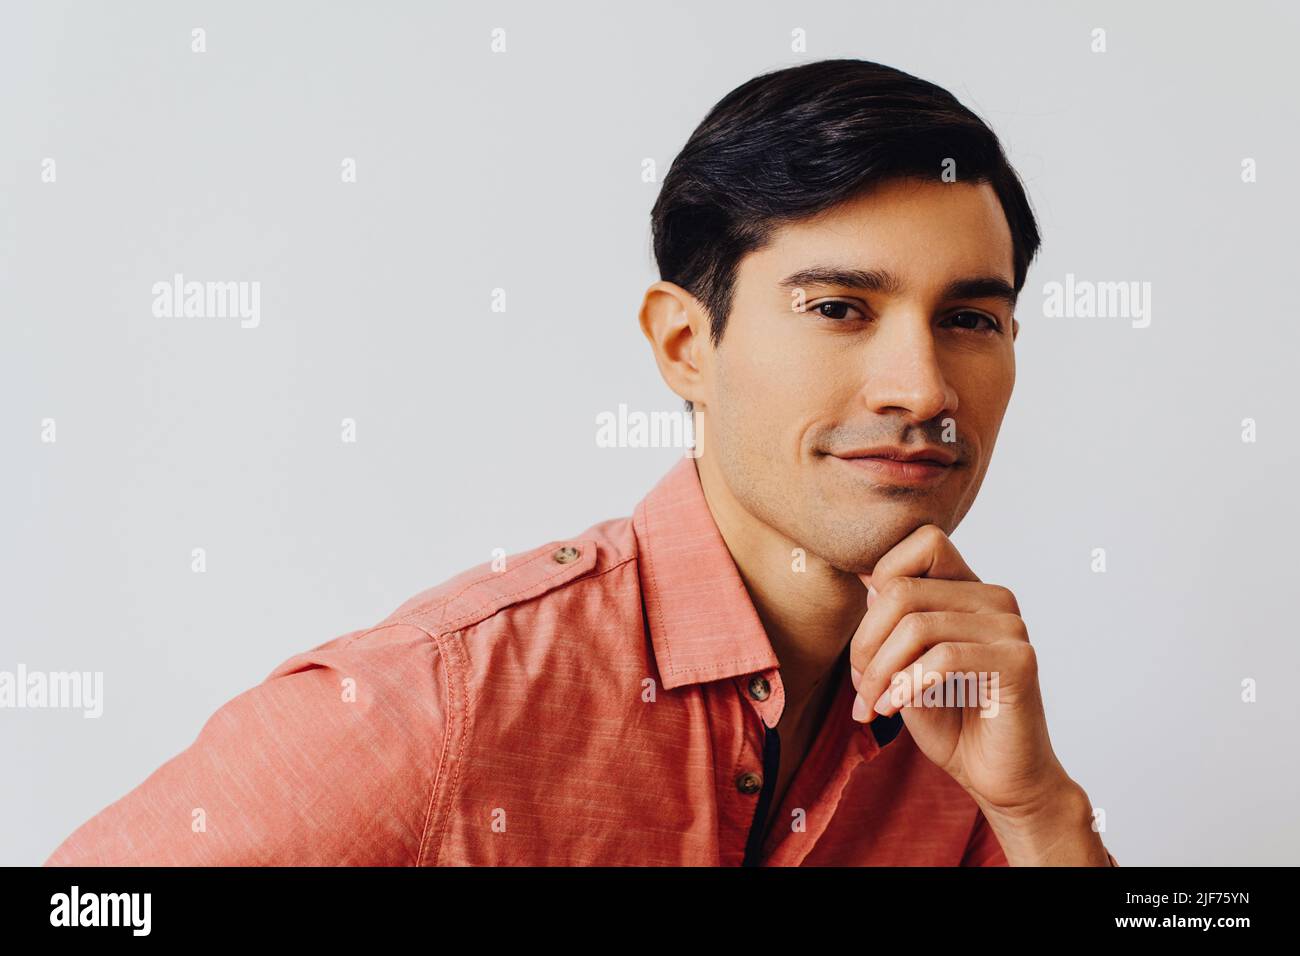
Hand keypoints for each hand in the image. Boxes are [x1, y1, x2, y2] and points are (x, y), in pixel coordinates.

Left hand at [849, 523, 1109, 864]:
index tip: (866, 644)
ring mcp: (1010, 628)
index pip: (923, 542)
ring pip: (916, 625)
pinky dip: (905, 685)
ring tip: (870, 706)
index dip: (881, 582)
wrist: (998, 779)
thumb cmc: (951, 722)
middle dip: (866, 641)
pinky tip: (892, 709)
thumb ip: (891, 621)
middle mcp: (995, 599)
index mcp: (971, 591)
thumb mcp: (904, 665)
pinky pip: (943, 657)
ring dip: (879, 672)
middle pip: (903, 589)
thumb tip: (868, 576)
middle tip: (860, 686)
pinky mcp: (1018, 661)